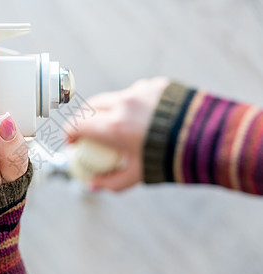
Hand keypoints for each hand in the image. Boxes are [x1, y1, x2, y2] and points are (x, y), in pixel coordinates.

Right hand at [66, 77, 169, 191]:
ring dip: (108, 109)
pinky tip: (143, 117)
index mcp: (114, 126)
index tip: (71, 142)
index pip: (78, 125)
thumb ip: (110, 182)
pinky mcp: (156, 84)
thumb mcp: (136, 175)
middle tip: (86, 132)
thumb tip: (92, 186)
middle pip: (90, 106)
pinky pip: (136, 92)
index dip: (69, 133)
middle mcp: (123, 103)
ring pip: (113, 97)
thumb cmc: (169, 159)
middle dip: (84, 118)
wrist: (207, 139)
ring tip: (118, 126)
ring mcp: (140, 90)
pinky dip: (132, 104)